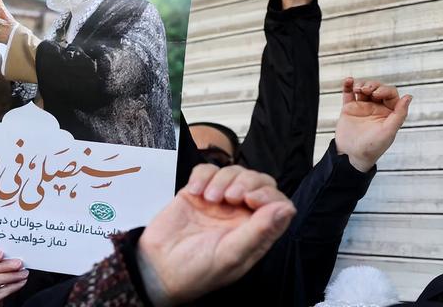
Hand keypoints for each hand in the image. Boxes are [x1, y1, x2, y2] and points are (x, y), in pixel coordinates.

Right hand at [138, 164, 295, 303]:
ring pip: (234, 172)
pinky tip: (194, 191)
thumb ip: (259, 231)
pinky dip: (202, 176)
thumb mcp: (231, 255)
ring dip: (221, 180)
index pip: (278, 204)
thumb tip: (286, 209)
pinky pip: (207, 170)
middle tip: (229, 196)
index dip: (269, 195)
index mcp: (255, 233)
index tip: (250, 200)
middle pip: (259, 182)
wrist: (157, 267)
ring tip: (208, 198)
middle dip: (246, 182)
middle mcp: (240, 215)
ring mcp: (219, 202)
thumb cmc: (196, 271)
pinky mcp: (197, 192)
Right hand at [335, 78, 411, 172]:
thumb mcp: (389, 131)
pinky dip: (348, 86)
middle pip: (377, 89)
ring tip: (358, 88)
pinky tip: (349, 81)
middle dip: (373, 86)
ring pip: (363, 89)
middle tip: (367, 90)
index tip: (377, 94)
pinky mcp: (349, 109)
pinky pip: (348, 94)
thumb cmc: (372, 147)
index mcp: (389, 113)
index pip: (391, 94)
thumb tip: (409, 97)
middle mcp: (376, 108)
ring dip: (362, 84)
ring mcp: (362, 107)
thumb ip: (400, 113)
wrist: (352, 155)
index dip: (385, 90)